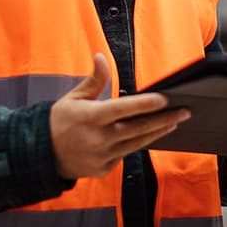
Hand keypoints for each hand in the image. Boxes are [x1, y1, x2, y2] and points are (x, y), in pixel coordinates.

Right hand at [50, 53, 189, 179]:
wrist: (42, 155)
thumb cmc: (59, 121)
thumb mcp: (74, 97)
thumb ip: (94, 79)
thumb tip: (101, 56)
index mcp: (91, 117)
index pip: (124, 108)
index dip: (145, 104)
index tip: (164, 99)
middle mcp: (99, 139)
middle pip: (138, 129)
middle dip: (164, 119)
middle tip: (184, 111)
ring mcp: (103, 156)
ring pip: (137, 144)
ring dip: (158, 132)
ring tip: (174, 122)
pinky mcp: (104, 169)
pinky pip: (126, 155)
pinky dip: (139, 144)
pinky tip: (152, 135)